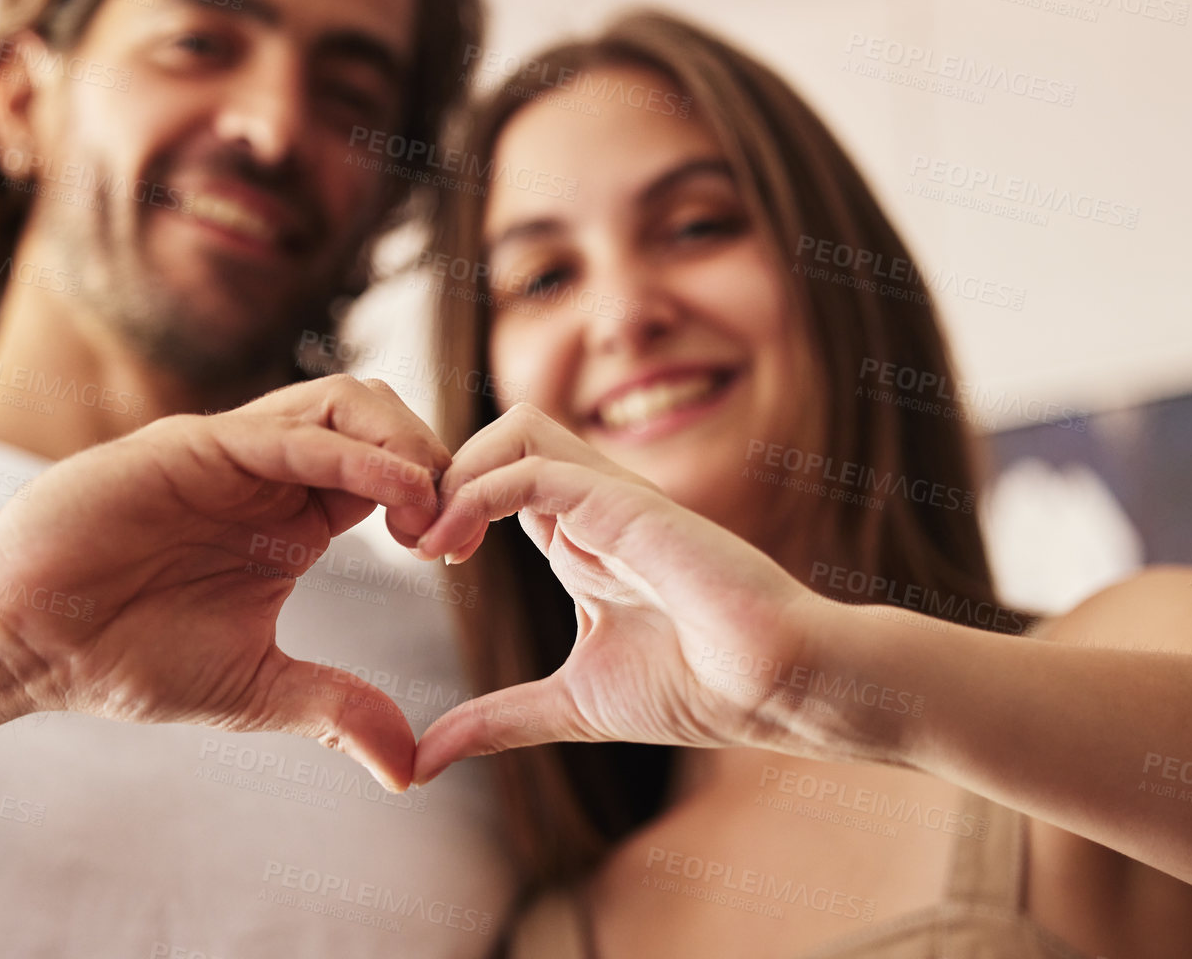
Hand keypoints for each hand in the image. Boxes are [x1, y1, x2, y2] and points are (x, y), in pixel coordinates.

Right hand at [0, 376, 448, 789]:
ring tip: (434, 508)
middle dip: (438, 458)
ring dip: (407, 442)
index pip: (393, 474)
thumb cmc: (125, 655)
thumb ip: (333, 709)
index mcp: (294, 517)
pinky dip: (358, 454)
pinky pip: (293, 432)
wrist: (26, 641)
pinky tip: (398, 494)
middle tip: (457, 528)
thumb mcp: (254, 688)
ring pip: (346, 403)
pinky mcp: (194, 447)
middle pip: (382, 420)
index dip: (440, 499)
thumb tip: (408, 769)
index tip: (461, 555)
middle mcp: (272, 472)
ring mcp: (234, 452)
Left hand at [409, 404, 821, 783]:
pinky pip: (536, 466)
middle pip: (499, 435)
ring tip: (427, 541)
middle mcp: (592, 506)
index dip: (445, 503)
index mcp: (579, 538)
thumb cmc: (698, 690)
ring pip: (515, 429)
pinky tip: (451, 549)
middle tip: (410, 540)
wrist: (780, 689)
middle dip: (440, 471)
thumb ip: (497, 722)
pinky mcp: (628, 504)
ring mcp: (612, 499)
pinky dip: (478, 493)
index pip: (495, 479)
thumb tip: (421, 762)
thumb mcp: (569, 706)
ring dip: (456, 471)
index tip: (415, 556)